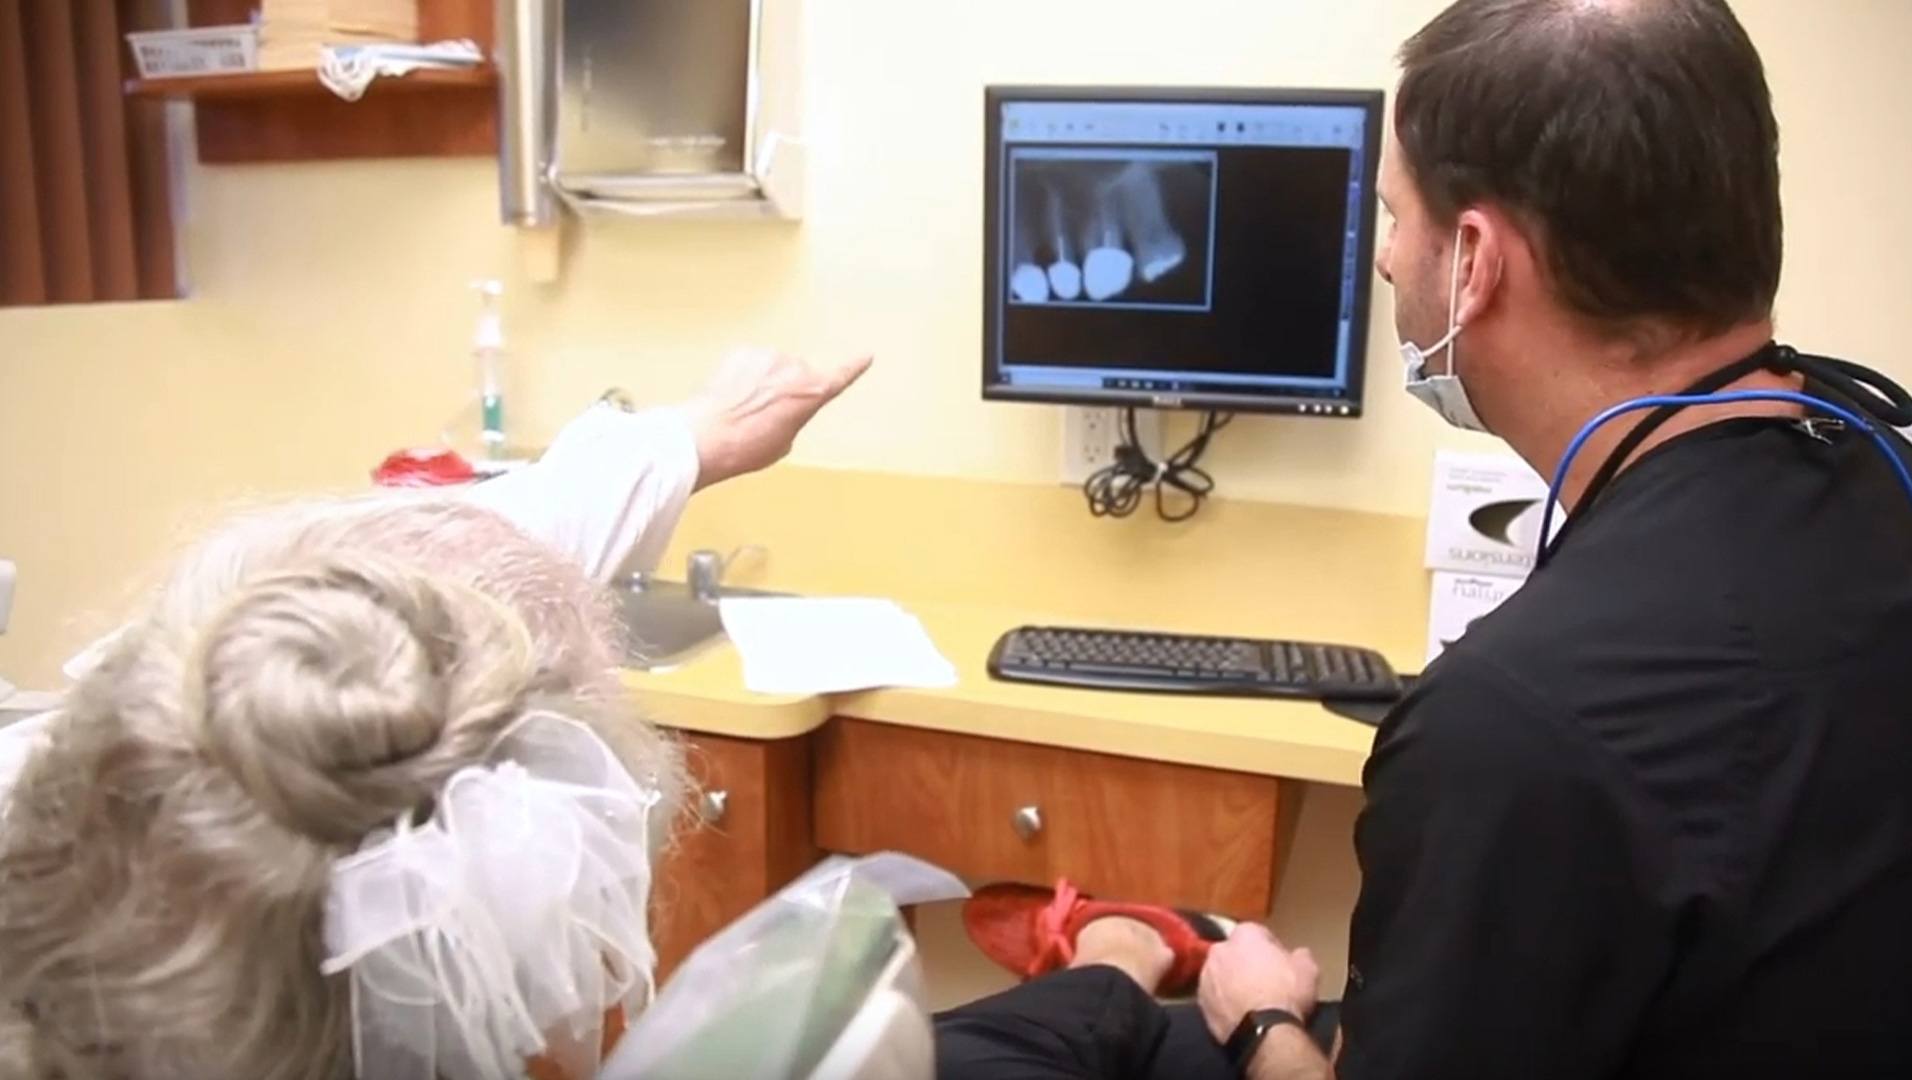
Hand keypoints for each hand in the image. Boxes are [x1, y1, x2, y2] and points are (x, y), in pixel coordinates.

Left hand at [681, 350, 872, 489]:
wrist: (706, 436)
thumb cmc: (746, 447)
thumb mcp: (783, 442)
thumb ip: (795, 416)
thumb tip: (784, 404)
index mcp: (812, 392)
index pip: (842, 375)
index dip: (855, 366)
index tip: (866, 355)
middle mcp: (795, 367)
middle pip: (800, 374)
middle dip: (788, 389)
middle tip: (766, 415)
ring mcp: (767, 355)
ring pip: (773, 366)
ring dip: (765, 381)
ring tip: (745, 409)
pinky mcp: (742, 351)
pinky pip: (751, 362)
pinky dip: (744, 375)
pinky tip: (731, 396)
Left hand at [1198, 923, 1320, 1044]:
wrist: (1263, 1032)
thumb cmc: (1286, 994)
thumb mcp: (1308, 970)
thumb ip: (1300, 955)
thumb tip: (1298, 954)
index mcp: (1244, 934)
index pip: (1258, 932)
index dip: (1271, 947)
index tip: (1280, 961)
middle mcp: (1219, 950)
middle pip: (1234, 952)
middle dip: (1246, 962)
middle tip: (1264, 980)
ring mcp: (1205, 977)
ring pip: (1220, 974)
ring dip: (1232, 982)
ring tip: (1251, 1000)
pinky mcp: (1200, 1003)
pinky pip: (1214, 997)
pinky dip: (1223, 1002)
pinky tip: (1239, 1014)